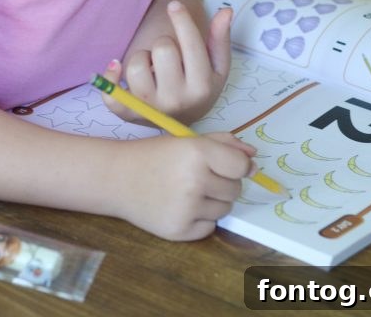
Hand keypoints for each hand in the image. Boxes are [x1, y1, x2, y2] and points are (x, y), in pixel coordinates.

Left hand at [102, 0, 231, 124]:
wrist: (183, 122)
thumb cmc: (199, 86)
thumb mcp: (217, 66)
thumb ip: (220, 39)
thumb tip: (226, 11)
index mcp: (202, 86)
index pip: (191, 44)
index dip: (182, 19)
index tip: (174, 5)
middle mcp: (177, 100)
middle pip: (162, 49)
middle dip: (164, 43)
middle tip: (166, 52)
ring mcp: (151, 109)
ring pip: (136, 65)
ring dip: (141, 58)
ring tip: (151, 66)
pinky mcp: (128, 115)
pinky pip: (111, 94)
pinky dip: (110, 77)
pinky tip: (117, 66)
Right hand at [116, 132, 255, 239]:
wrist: (117, 178)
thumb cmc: (155, 155)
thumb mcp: (186, 140)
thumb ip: (223, 143)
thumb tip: (253, 157)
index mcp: (197, 152)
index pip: (241, 166)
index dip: (238, 165)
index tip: (228, 164)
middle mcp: (194, 180)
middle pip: (235, 189)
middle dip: (223, 182)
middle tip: (199, 175)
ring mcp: (187, 209)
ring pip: (225, 209)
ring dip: (214, 201)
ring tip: (188, 190)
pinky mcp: (180, 231)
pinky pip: (210, 227)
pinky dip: (201, 219)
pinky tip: (181, 206)